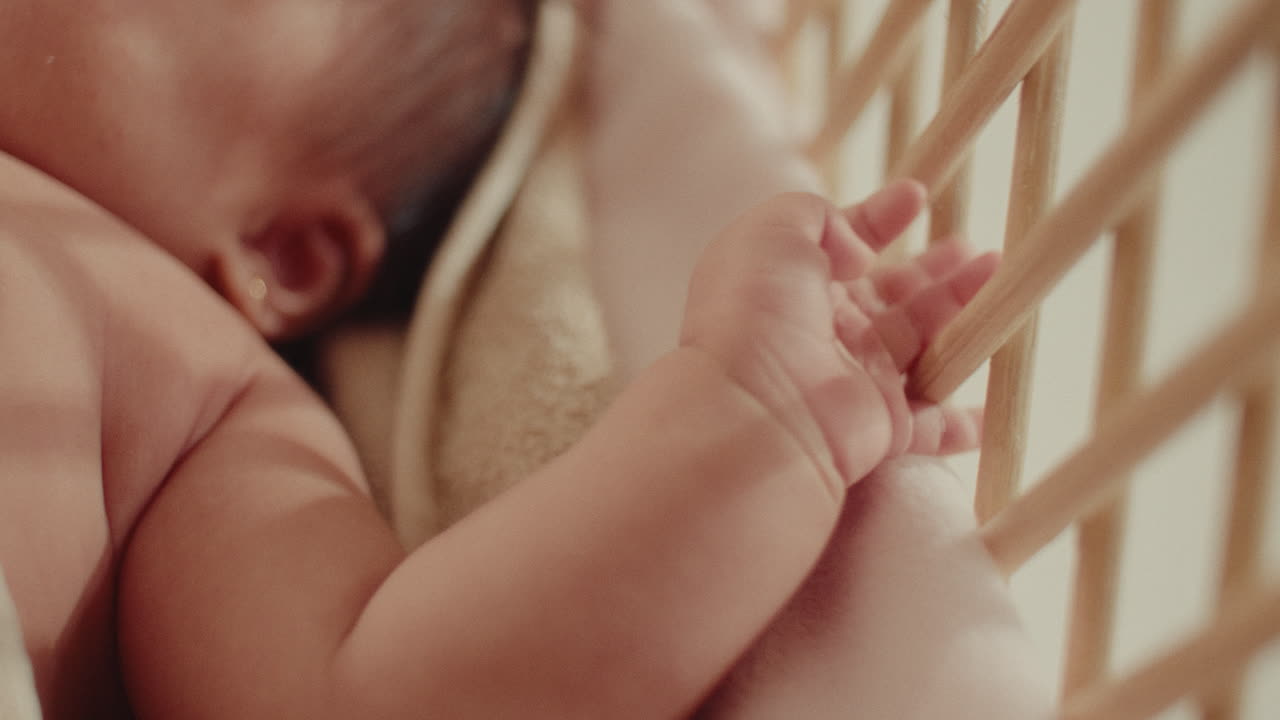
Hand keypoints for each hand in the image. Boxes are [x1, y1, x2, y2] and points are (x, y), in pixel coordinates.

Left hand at [679, 182, 996, 487]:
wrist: (754, 411)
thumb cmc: (755, 312)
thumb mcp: (773, 230)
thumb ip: (817, 215)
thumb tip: (860, 251)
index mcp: (790, 284)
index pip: (841, 246)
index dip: (878, 218)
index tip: (916, 195)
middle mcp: (821, 332)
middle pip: (889, 294)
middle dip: (931, 269)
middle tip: (970, 247)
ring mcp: (854, 379)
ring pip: (920, 341)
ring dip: (961, 310)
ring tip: (997, 275)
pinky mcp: (884, 426)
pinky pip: (931, 423)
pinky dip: (960, 419)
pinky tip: (987, 400)